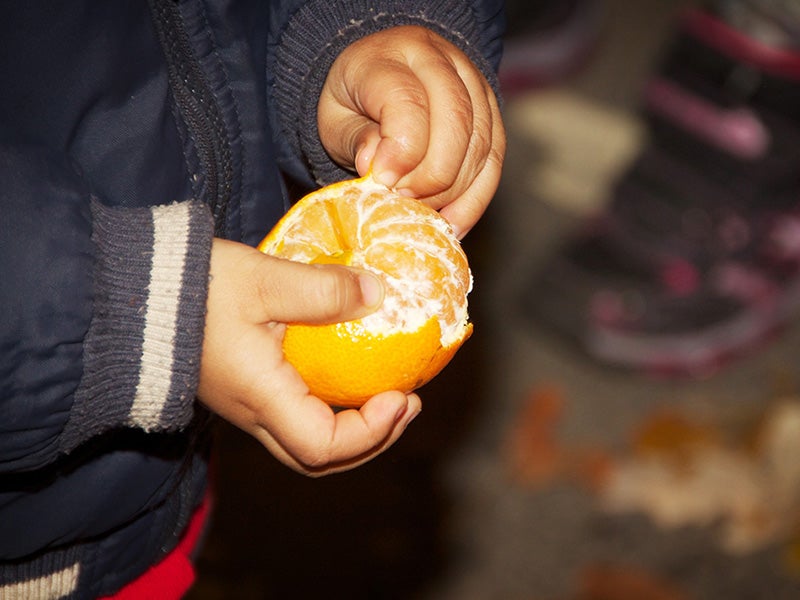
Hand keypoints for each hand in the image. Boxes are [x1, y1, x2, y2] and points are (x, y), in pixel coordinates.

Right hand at [197, 238, 421, 475]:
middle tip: (407, 404)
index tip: (400, 396)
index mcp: (261, 396)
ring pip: (308, 441)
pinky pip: (295, 415)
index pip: (324, 446)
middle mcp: (254, 413)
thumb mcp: (263, 279)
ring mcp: (247, 404)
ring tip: (388, 395)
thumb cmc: (191, 287)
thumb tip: (380, 293)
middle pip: (320, 458)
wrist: (133, 291)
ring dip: (355, 428)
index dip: (371, 432)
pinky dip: (332, 407)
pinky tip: (347, 373)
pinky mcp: (245, 388)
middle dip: (373, 440)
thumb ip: (323, 289)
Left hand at [318, 25, 505, 237]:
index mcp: (390, 55)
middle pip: (455, 120)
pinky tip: (452, 225)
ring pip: (480, 144)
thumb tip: (374, 166)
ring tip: (421, 214)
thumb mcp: (337, 119)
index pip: (408, 100)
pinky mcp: (491, 112)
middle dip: (430, 176)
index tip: (383, 183)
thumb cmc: (355, 103)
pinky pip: (494, 161)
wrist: (383, 78)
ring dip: (452, 191)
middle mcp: (439, 60)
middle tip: (403, 201)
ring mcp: (473, 82)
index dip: (400, 150)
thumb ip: (355, 139)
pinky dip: (474, 200)